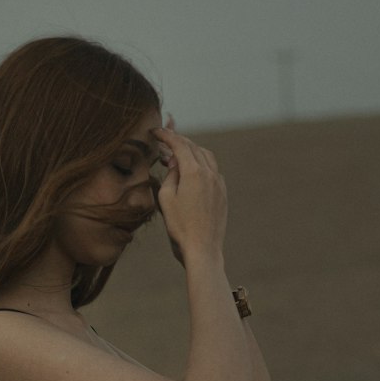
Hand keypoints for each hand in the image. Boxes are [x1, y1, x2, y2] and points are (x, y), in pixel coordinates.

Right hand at [148, 113, 226, 265]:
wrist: (202, 249)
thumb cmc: (180, 227)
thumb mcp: (166, 199)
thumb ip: (170, 175)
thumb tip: (175, 163)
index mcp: (193, 172)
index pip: (179, 145)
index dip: (167, 135)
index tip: (156, 131)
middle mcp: (209, 173)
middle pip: (194, 147)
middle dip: (179, 142)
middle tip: (166, 142)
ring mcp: (219, 183)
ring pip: (206, 157)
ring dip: (193, 151)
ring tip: (179, 155)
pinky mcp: (223, 193)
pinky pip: (213, 171)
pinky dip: (202, 165)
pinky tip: (194, 172)